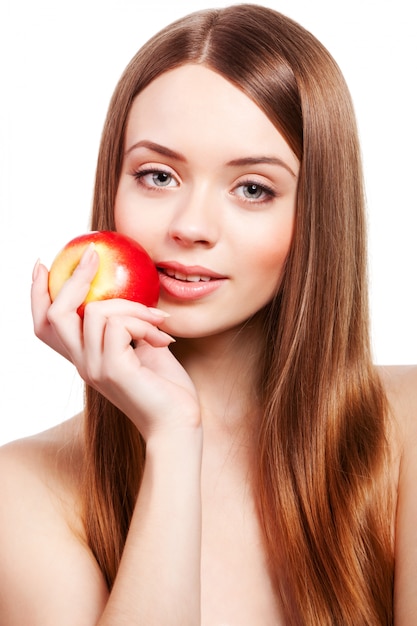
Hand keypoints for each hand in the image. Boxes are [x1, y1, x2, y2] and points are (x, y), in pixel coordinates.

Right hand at [31, 247, 200, 438]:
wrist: (178, 424)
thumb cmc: (166, 387)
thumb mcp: (142, 345)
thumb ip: (127, 324)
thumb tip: (130, 289)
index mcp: (85, 358)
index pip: (45, 326)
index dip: (37, 294)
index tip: (43, 264)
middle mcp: (82, 364)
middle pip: (54, 314)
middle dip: (72, 278)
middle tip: (93, 255)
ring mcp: (94, 368)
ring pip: (96, 311)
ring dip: (133, 307)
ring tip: (160, 323)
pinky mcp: (112, 369)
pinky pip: (119, 324)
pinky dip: (143, 322)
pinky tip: (163, 337)